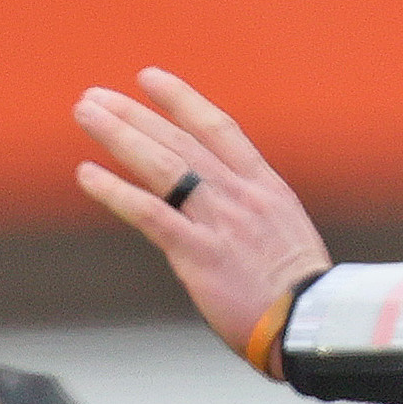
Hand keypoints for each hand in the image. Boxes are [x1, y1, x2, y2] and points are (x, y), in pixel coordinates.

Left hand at [74, 70, 331, 374]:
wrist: (316, 324)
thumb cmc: (302, 293)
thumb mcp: (286, 237)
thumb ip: (253, 216)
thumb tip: (221, 209)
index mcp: (266, 189)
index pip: (220, 130)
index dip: (182, 101)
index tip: (150, 79)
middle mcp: (242, 196)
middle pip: (181, 141)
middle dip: (136, 114)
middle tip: (96, 97)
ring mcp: (222, 222)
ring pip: (163, 166)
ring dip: (121, 136)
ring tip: (86, 114)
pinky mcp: (201, 254)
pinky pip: (151, 214)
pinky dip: (116, 191)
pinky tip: (87, 175)